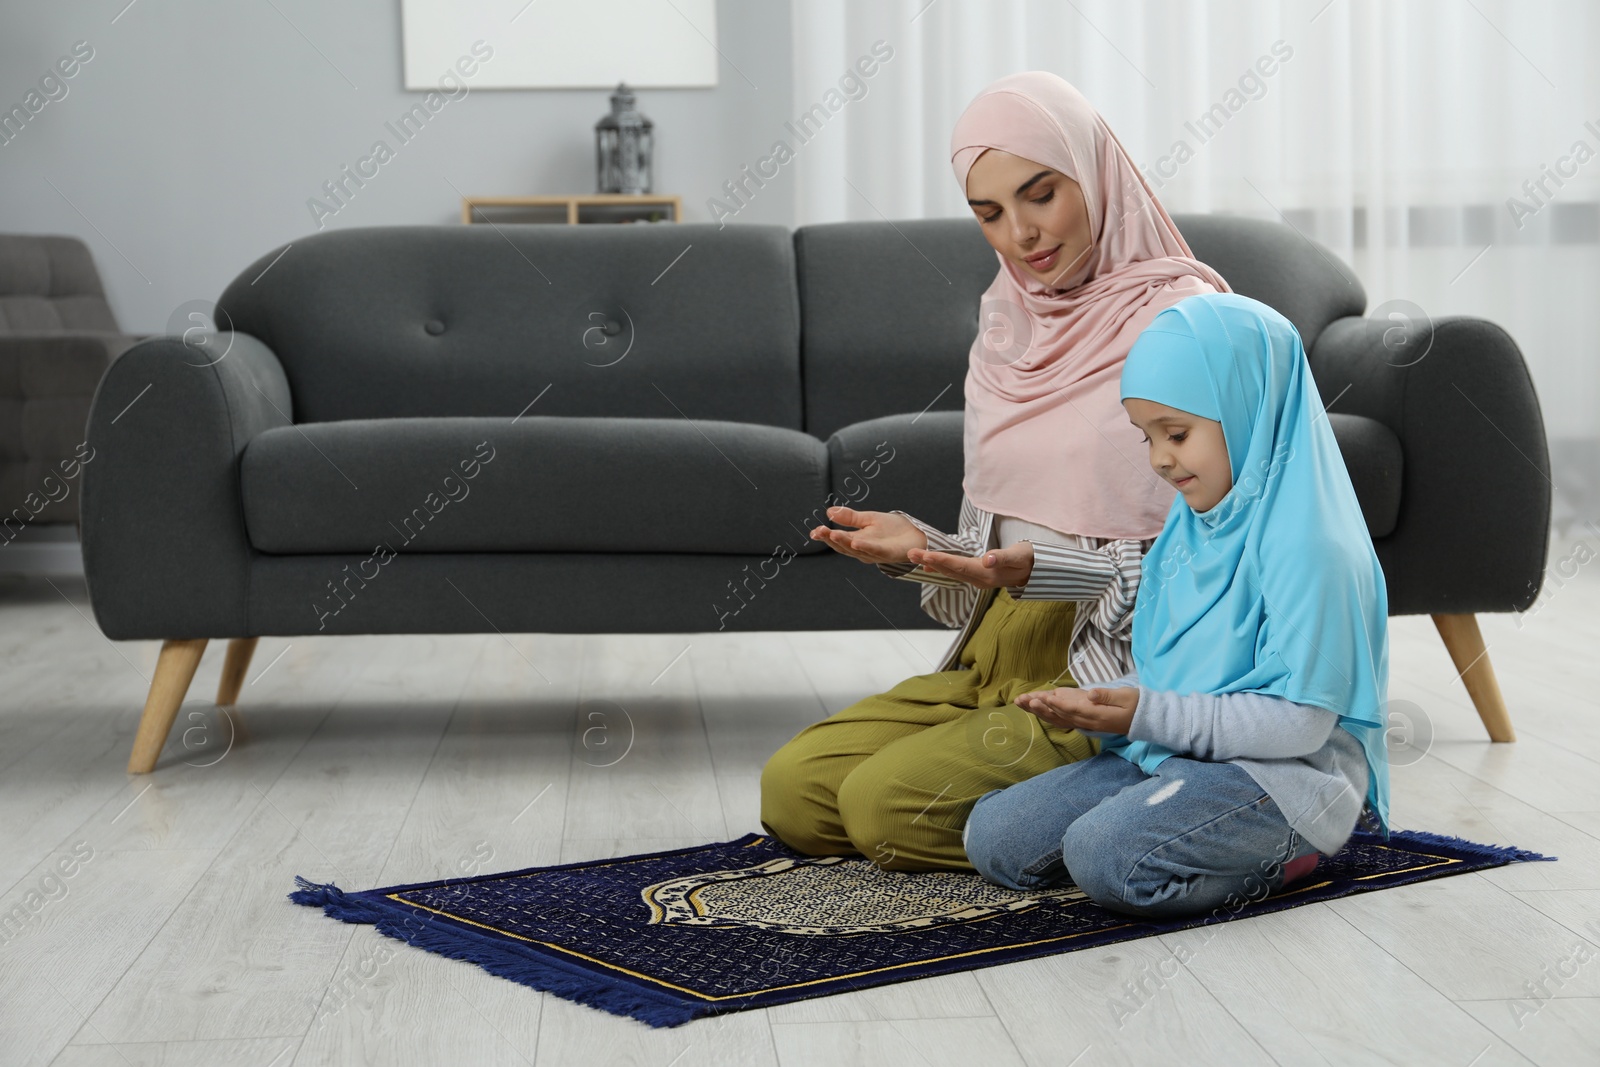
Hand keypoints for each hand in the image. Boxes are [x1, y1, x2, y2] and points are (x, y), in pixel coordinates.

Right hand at [809, 506, 927, 564]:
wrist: (915, 534)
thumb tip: (829, 511)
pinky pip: (875, 551)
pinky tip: (856, 542)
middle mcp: (862, 550)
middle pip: (843, 546)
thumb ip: (849, 517)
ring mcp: (874, 553)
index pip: (837, 540)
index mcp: (856, 541)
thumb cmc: (891, 529)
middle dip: (831, 539)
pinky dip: (865, 547)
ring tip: (833, 535)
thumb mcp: (867, 519)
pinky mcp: (888, 553)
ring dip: (844, 543)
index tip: (813, 532)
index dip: (825, 537)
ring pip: (856, 549)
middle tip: (819, 531)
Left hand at [907, 541, 1033, 589]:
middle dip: (930, 562)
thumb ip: (1003, 557)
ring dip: (933, 564)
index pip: (959, 566)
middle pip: (950, 570)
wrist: (1038, 571)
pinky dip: (942, 567)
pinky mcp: (979, 576)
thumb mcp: (1020, 556)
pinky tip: (930, 565)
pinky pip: (956, 572)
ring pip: (951, 572)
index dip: (941, 561)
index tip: (924, 555)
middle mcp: (980, 580)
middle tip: (910, 553)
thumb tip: (987, 559)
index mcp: (987, 574)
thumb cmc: (1029, 559)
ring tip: (915, 557)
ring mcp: (979, 580)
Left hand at [1015, 685, 1137, 734]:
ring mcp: (1086, 723)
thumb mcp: (1125, 697)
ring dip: (1040, 711)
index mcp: (1097, 715)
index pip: (1073, 709)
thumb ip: (1107, 696)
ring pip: (1059, 718)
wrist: (1145, 720)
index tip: (1043, 697)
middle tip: (1023, 700)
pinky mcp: (1086, 721)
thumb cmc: (1136, 704)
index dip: (1057, 703)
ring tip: (1023, 703)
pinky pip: (1064, 720)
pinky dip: (1049, 715)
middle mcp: (1088, 721)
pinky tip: (1038, 711)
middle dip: (1041, 707)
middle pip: (1061, 714)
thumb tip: (1091, 694)